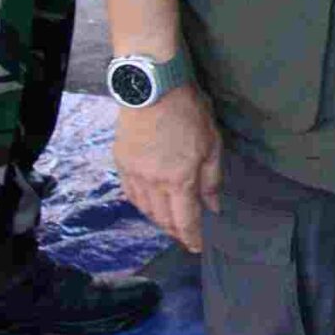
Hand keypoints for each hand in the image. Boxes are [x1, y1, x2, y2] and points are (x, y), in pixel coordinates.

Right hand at [113, 81, 221, 252]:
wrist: (151, 87)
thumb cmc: (188, 111)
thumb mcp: (211, 143)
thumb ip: (211, 179)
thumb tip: (213, 206)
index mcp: (179, 179)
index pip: (185, 219)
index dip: (191, 236)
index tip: (196, 247)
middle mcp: (153, 182)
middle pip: (163, 218)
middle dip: (175, 231)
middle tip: (185, 236)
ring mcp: (134, 173)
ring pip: (144, 209)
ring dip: (158, 219)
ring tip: (169, 222)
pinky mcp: (121, 162)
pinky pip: (130, 194)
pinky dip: (141, 204)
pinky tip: (148, 204)